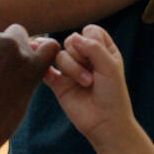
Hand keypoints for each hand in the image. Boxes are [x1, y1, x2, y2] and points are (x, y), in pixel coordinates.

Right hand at [43, 25, 133, 146]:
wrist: (105, 123)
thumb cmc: (113, 95)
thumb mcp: (110, 67)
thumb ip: (93, 48)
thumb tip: (72, 37)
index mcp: (102, 49)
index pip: (90, 30)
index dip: (91, 40)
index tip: (99, 57)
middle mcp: (85, 57)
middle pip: (71, 41)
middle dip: (80, 57)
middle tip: (93, 76)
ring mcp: (70, 70)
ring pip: (59, 54)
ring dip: (72, 68)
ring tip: (85, 84)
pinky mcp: (58, 83)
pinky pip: (44, 69)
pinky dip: (41, 65)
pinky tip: (39, 61)